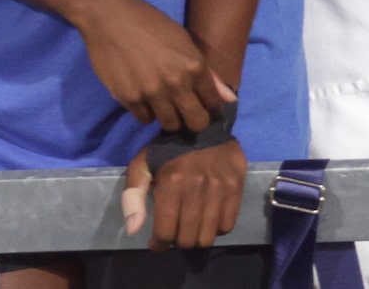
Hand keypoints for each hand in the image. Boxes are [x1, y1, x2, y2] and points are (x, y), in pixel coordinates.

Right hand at [73, 0, 236, 131]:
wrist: (111, 17)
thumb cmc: (151, 24)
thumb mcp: (185, 41)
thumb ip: (209, 74)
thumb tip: (230, 99)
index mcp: (194, 65)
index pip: (213, 103)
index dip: (210, 107)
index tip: (203, 105)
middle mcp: (176, 83)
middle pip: (195, 122)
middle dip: (193, 120)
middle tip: (185, 112)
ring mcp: (152, 93)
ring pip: (170, 125)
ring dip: (169, 117)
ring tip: (163, 102)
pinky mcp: (129, 99)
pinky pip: (144, 119)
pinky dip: (146, 112)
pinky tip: (144, 95)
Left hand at [121, 139, 246, 249]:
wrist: (204, 125)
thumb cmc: (169, 149)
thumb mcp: (142, 165)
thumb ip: (132, 196)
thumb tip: (133, 230)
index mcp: (171, 181)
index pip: (165, 233)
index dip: (159, 243)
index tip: (157, 241)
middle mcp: (197, 186)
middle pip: (187, 239)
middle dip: (177, 241)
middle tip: (176, 230)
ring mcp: (219, 187)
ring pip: (207, 237)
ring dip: (196, 238)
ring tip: (192, 226)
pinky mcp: (236, 186)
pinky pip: (227, 226)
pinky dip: (216, 228)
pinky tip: (209, 217)